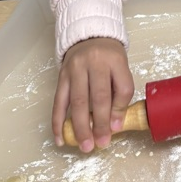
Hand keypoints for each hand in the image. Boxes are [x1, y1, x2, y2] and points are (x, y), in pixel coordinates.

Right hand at [52, 37, 133, 151]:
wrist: (88, 36)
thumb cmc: (108, 57)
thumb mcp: (121, 67)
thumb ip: (120, 92)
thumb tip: (115, 124)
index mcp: (115, 60)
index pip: (122, 87)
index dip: (120, 110)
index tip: (116, 129)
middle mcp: (94, 62)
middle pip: (99, 96)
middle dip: (100, 124)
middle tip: (101, 144)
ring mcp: (75, 69)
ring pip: (77, 101)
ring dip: (80, 127)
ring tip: (85, 145)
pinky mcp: (61, 76)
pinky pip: (58, 101)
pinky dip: (58, 122)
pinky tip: (60, 138)